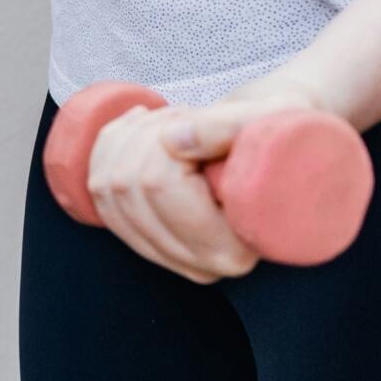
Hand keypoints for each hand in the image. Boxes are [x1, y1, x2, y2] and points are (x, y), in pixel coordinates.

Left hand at [85, 75, 327, 283]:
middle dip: (144, 134)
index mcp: (233, 249)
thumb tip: (174, 141)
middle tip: (185, 115)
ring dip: (127, 138)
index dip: (163, 140)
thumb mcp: (268, 117)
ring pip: (105, 190)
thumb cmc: (283, 129)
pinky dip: (107, 149)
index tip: (194, 121)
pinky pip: (97, 196)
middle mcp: (199, 265)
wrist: (281, 142)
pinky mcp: (148, 241)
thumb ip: (227, 127)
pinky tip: (137, 126)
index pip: (159, 186)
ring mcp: (169, 256)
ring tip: (170, 121)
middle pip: (127, 188)